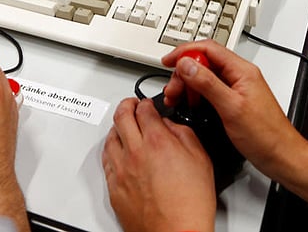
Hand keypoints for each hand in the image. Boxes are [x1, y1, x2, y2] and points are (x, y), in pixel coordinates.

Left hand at [102, 97, 215, 231]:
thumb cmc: (190, 204)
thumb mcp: (201, 158)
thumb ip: (184, 134)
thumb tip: (171, 125)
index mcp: (157, 141)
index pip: (144, 109)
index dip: (146, 103)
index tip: (147, 104)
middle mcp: (135, 152)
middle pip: (121, 117)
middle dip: (127, 106)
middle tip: (131, 105)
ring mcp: (122, 170)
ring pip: (110, 138)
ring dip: (116, 127)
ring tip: (122, 125)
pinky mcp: (114, 187)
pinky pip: (106, 161)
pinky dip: (111, 149)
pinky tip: (117, 150)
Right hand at [161, 40, 307, 176]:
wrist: (281, 156)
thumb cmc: (265, 135)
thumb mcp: (231, 108)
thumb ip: (207, 83)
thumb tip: (187, 64)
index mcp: (242, 71)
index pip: (208, 48)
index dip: (185, 52)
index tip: (168, 62)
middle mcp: (240, 76)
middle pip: (204, 61)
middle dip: (184, 73)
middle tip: (173, 90)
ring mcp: (237, 88)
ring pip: (205, 76)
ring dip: (188, 85)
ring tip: (177, 99)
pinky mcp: (234, 101)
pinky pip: (210, 90)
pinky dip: (197, 95)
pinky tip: (191, 105)